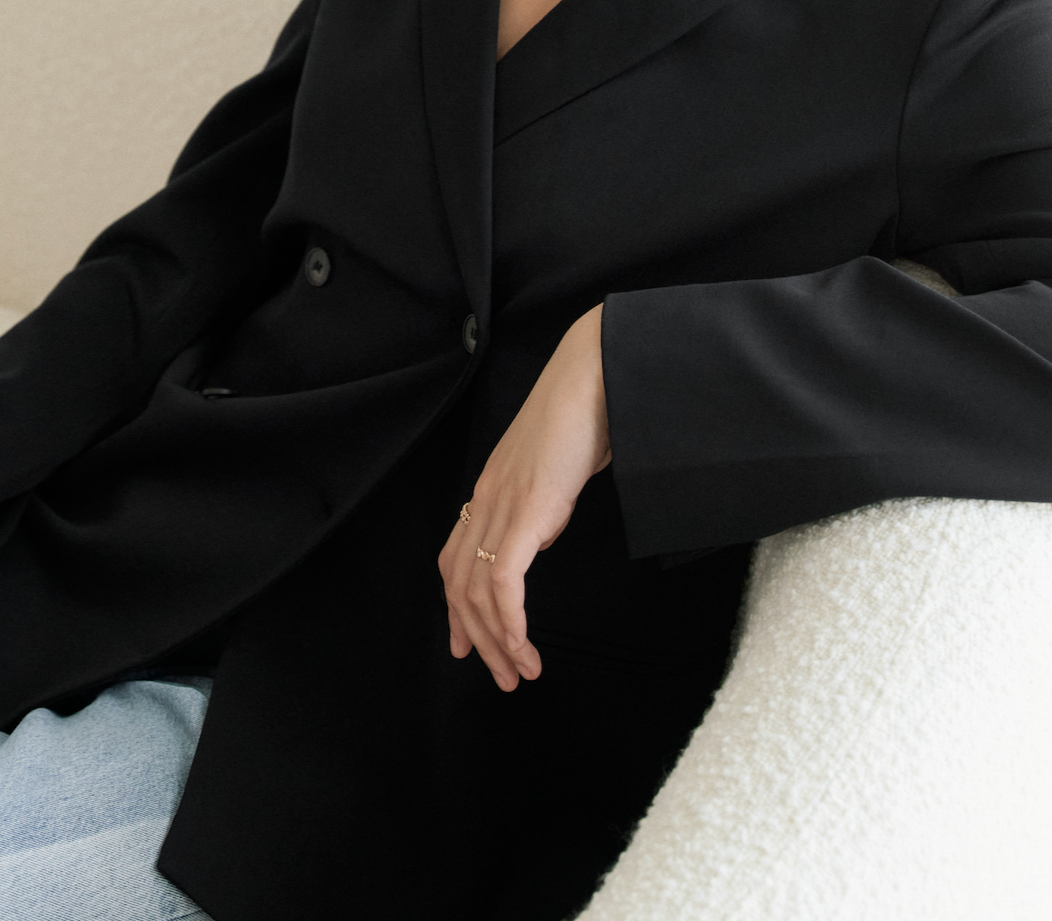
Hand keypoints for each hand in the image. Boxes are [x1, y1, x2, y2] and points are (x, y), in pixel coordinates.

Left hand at [439, 304, 610, 690]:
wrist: (596, 376)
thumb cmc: (588, 413)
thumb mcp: (558, 468)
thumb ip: (544, 500)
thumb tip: (545, 527)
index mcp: (492, 487)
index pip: (456, 557)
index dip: (457, 606)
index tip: (467, 644)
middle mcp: (487, 497)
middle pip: (458, 581)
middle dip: (475, 636)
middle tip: (500, 675)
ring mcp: (503, 504)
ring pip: (477, 590)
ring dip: (497, 641)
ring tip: (521, 672)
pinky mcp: (526, 511)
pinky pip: (503, 581)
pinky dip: (509, 622)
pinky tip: (522, 646)